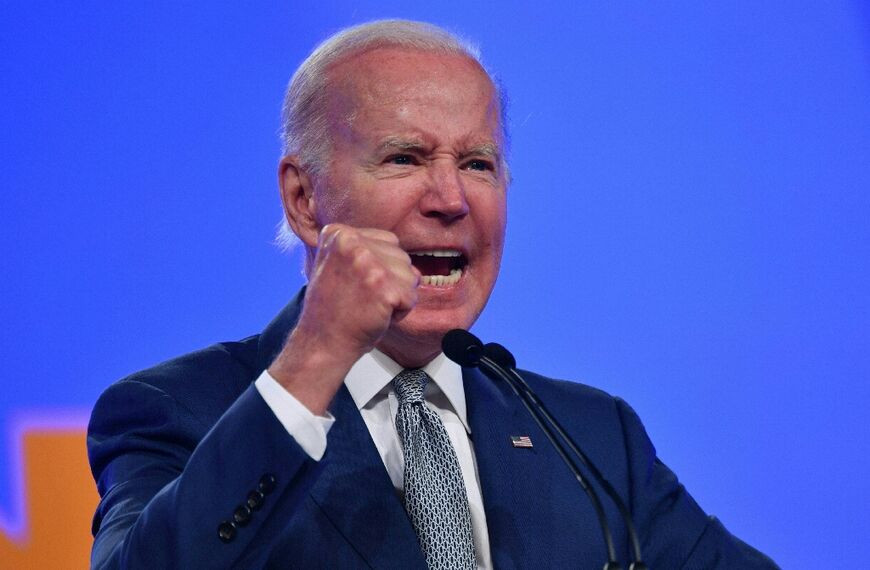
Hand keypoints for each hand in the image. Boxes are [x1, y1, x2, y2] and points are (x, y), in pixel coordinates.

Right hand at [268, 224, 419, 413]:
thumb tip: (406, 255)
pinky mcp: (383, 286)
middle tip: (362, 298)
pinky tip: (376, 315)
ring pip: (410, 275)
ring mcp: (367, 263)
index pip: (388, 241)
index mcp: (338, 233)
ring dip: (397, 296)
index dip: (381, 267)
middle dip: (391, 281)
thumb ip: (365, 250)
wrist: (323, 342)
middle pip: (401, 256)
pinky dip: (400, 312)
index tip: (355, 284)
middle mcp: (351, 242)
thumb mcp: (339, 265)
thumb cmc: (333, 309)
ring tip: (369, 306)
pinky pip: (411, 297)